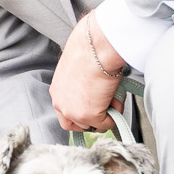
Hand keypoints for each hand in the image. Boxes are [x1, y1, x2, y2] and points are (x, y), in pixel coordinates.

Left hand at [50, 13, 125, 133]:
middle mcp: (60, 103)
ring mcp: (73, 111)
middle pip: (76, 124)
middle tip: (106, 108)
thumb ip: (81, 87)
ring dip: (106, 115)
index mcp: (57, 91)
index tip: (92, 112)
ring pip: (92, 125)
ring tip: (112, 97)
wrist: (95, 48)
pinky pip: (106, 124)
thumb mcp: (78, 71)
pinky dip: (115, 116)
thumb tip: (96, 93)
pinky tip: (116, 98)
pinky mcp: (88, 115)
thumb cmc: (90, 50)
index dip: (79, 116)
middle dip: (92, 120)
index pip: (64, 114)